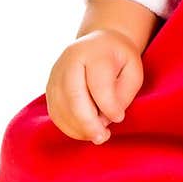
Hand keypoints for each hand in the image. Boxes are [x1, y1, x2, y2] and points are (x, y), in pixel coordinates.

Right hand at [45, 30, 144, 144]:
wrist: (99, 44)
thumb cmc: (120, 60)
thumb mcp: (133, 70)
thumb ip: (124, 94)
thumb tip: (105, 118)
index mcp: (94, 51)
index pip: (98, 83)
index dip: (108, 105)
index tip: (120, 118)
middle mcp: (69, 60)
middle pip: (73, 95)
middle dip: (88, 122)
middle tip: (102, 137)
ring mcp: (56, 73)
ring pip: (61, 106)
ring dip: (78, 127)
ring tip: (97, 136)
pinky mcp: (49, 87)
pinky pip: (55, 112)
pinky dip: (69, 127)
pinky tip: (85, 132)